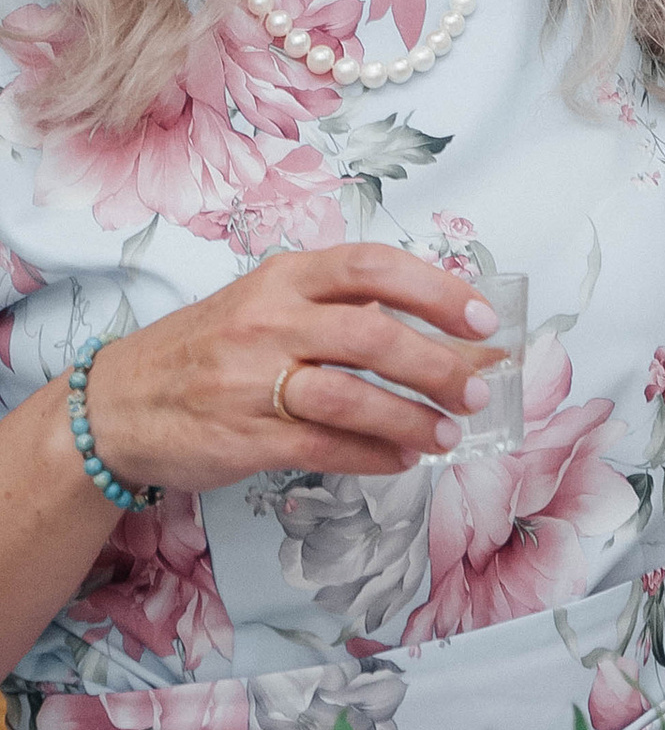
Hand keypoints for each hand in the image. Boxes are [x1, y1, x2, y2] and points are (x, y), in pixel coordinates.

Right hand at [78, 246, 501, 494]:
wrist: (118, 403)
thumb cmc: (209, 348)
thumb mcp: (266, 302)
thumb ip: (338, 308)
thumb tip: (437, 330)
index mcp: (285, 277)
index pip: (373, 268)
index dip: (435, 290)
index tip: (481, 318)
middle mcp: (271, 321)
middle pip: (372, 336)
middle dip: (436, 364)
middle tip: (476, 390)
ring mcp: (254, 381)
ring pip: (351, 398)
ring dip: (411, 419)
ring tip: (447, 435)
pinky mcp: (244, 438)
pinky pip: (323, 449)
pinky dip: (372, 457)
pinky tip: (401, 460)